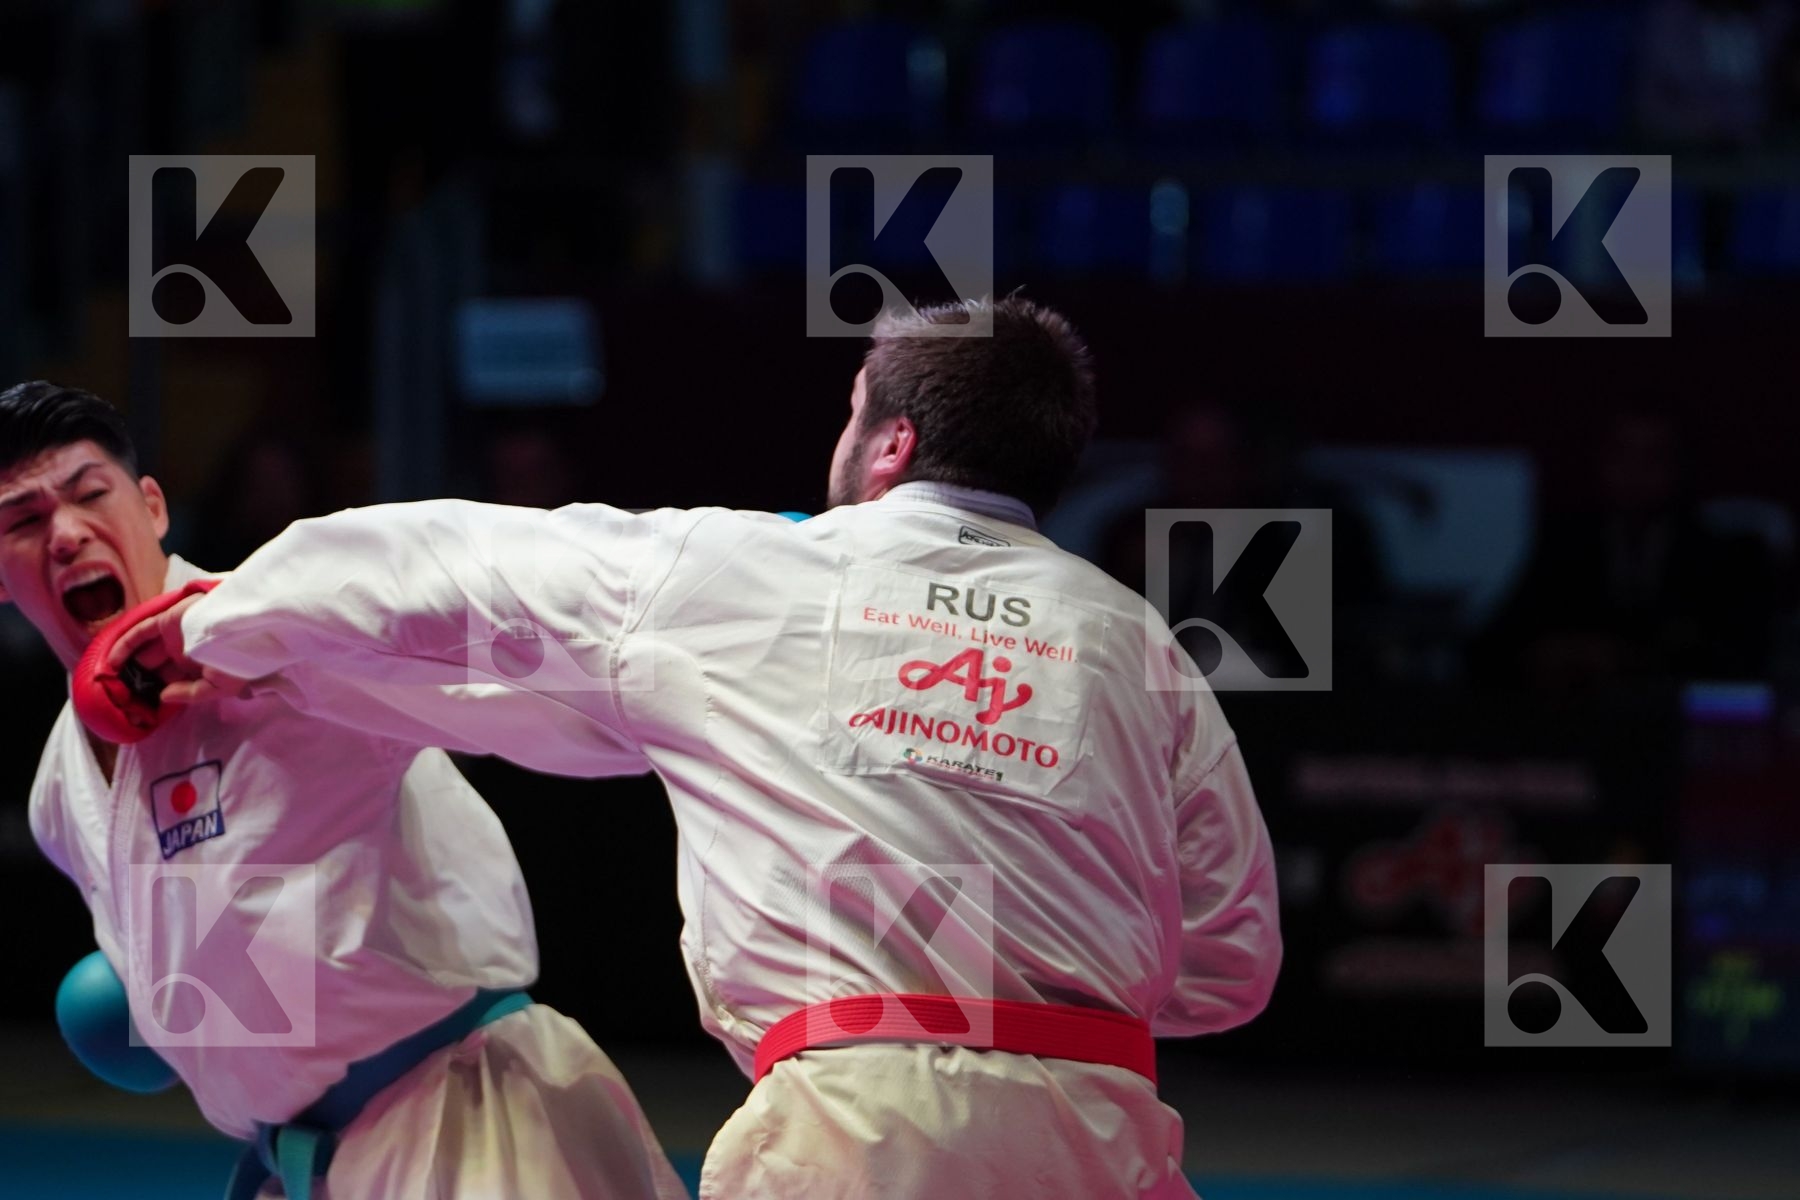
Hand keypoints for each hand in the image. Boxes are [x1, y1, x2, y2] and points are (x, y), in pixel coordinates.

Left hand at [105, 593, 249, 704]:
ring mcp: (174, 636)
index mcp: (199, 670)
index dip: (156, 692)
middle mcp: (185, 653)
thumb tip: (162, 697)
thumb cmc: (237, 662)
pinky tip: (110, 662)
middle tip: (120, 695)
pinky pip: (139, 634)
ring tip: (110, 680)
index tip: (138, 708)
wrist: (242, 630)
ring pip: (145, 651)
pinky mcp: (166, 621)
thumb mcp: (220, 688)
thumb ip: (190, 694)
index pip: (173, 681)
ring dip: (129, 664)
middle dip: (140, 680)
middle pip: (156, 668)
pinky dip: (124, 646)